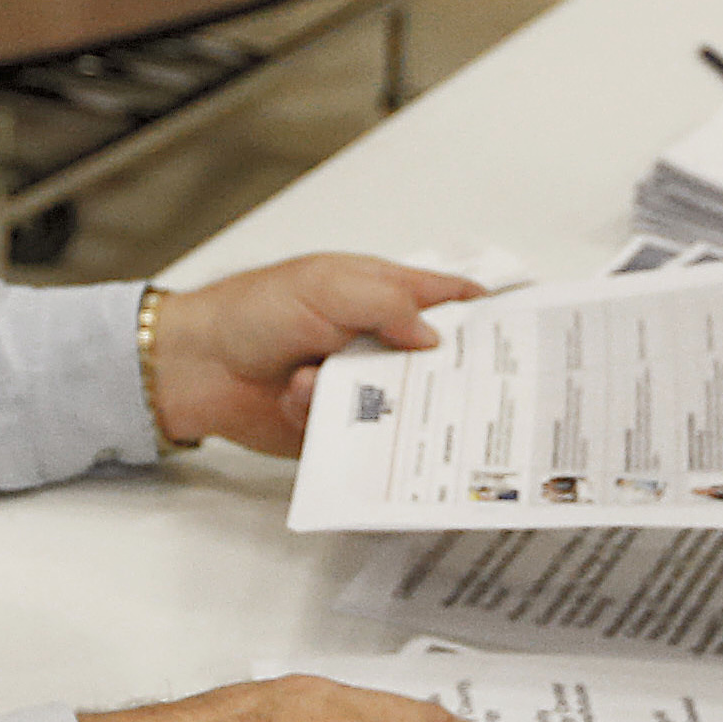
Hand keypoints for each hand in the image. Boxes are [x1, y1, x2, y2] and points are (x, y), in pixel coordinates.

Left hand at [149, 254, 483, 455]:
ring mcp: (357, 383)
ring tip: (341, 383)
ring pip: (400, 404)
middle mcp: (375, 340)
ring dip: (375, 397)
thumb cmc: (254, 310)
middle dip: (447, 377)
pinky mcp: (336, 424)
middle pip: (435, 363)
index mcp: (382, 293)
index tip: (526, 333)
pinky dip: (331, 417)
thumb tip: (436, 337)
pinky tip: (299, 396)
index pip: (448, 298)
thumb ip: (389, 305)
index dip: (486, 312)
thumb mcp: (328, 288)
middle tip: (466, 390)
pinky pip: (360, 433)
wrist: (196, 365)